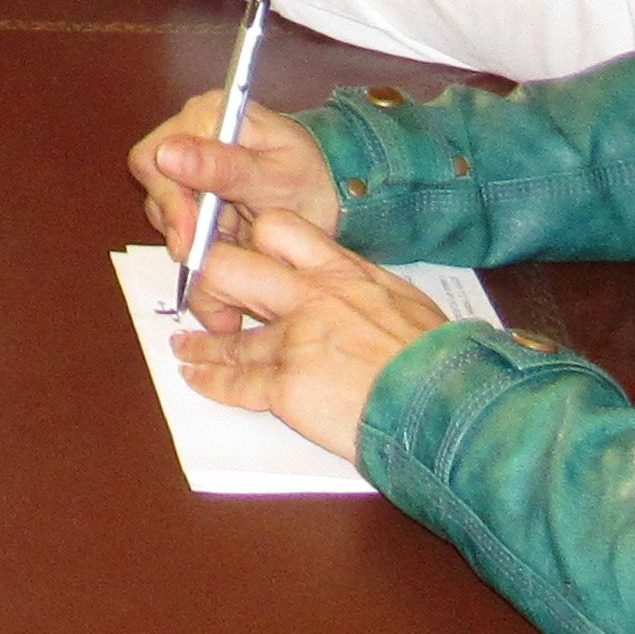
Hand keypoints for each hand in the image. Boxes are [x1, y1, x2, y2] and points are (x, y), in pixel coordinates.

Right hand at [124, 88, 348, 252]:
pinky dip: (197, 231)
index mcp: (210, 113)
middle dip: (179, 217)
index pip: (157, 155)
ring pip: (160, 200)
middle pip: (153, 178)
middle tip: (206, 247)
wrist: (331, 196)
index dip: (169, 198)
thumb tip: (168, 154)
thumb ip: (222, 167)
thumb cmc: (309, 180)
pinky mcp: (192, 183)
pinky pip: (175, 213)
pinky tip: (228, 233)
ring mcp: (189, 156)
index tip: (191, 234)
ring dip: (189, 226)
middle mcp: (192, 127)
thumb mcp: (273, 178)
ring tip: (231, 234)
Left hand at [166, 212, 456, 465]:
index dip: (253, 238)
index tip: (241, 251)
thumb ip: (371, 290)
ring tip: (184, 347)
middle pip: (234, 267)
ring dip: (202, 343)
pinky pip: (237, 381)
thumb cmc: (443, 360)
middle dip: (212, 281)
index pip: (281, 229)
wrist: (450, 405)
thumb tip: (361, 291)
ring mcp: (297, 340)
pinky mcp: (290, 387)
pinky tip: (196, 378)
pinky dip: (210, 380)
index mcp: (345, 271)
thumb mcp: (409, 303)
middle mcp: (313, 296)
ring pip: (230, 334)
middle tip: (208, 296)